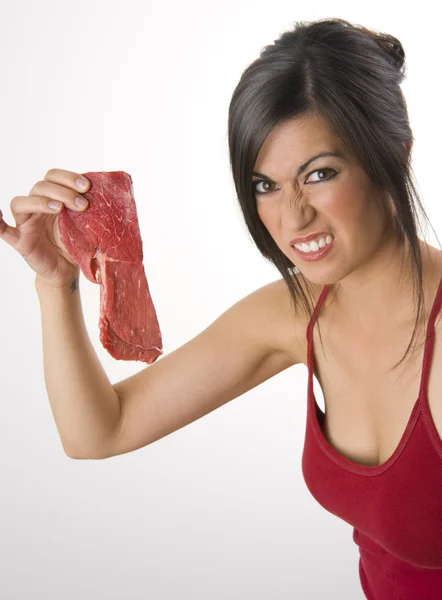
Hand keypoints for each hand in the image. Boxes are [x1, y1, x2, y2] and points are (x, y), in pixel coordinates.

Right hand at [0, 168, 89, 288]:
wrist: (67, 271)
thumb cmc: (76, 246)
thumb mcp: (87, 227)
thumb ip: (93, 213)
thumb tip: (114, 200)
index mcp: (53, 199)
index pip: (54, 177)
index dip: (68, 177)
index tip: (88, 186)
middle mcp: (37, 207)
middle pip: (41, 186)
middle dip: (63, 191)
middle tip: (83, 204)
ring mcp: (26, 222)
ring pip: (22, 201)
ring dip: (41, 201)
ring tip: (60, 209)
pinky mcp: (20, 240)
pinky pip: (3, 230)